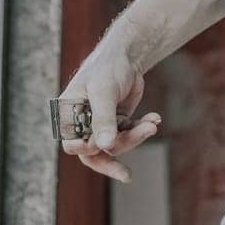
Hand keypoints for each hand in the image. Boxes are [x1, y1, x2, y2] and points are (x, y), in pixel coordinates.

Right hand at [56, 37, 161, 183]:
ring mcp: (101, 125)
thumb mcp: (104, 91)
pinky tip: (154, 119)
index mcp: (69, 114)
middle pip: (95, 152)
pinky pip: (129, 135)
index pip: (73, 145)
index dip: (89, 149)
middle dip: (117, 151)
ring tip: (152, 124)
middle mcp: (82, 123)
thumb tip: (104, 146)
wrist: (128, 54)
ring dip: (136, 136)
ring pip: (116, 145)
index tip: (106, 143)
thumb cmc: (108, 67)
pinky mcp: (118, 123)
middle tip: (130, 169)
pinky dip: (143, 129)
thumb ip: (103, 119)